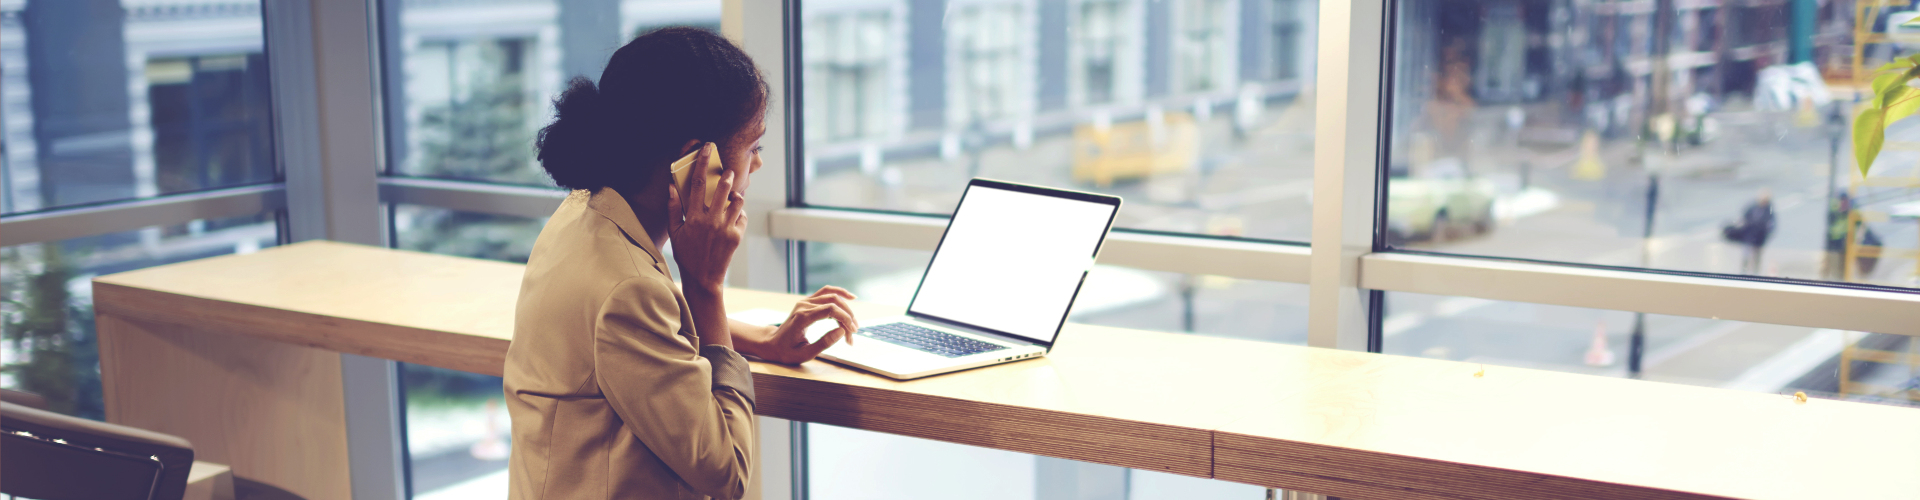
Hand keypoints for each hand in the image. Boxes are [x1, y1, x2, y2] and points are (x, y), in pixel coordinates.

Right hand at [667, 144, 746, 290]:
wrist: (703, 278)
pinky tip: (734, 216)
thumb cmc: (686, 254)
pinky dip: (740, 213)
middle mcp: (710, 221)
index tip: (707, 149)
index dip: (703, 164)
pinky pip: (742, 217)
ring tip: (734, 195)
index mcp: (693, 217)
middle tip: (729, 171)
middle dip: (727, 176)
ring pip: (737, 202)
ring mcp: (725, 228)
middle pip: (722, 189)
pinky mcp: (736, 237)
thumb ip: (673, 208)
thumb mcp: (674, 232)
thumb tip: (672, 187)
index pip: (698, 184)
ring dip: (736, 195)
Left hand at [748, 286, 860, 363]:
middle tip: (853, 334)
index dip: (845, 318)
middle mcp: (803, 305)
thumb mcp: (804, 354)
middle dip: (848, 317)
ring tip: (854, 323)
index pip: (830, 310)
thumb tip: (841, 331)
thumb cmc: (787, 352)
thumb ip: (823, 343)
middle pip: (833, 302)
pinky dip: (839, 294)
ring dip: (846, 308)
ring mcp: (805, 301)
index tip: (852, 332)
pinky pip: (826, 293)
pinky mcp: (807, 302)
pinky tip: (851, 297)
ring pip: (832, 296)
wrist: (772, 344)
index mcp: (802, 317)